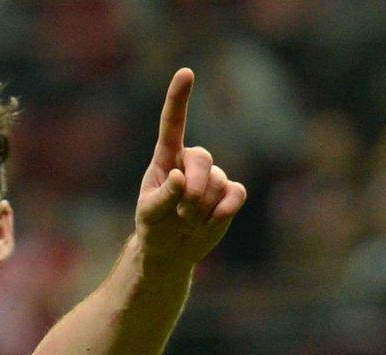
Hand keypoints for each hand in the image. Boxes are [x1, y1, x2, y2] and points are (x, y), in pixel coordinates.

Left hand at [132, 68, 246, 272]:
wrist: (170, 250)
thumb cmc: (154, 227)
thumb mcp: (149, 214)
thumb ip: (162, 196)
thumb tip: (179, 177)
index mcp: (165, 158)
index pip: (173, 124)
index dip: (179, 99)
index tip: (186, 73)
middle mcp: (190, 162)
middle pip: (202, 158)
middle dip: (192, 188)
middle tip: (181, 214)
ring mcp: (212, 176)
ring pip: (217, 180)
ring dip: (200, 207)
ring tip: (187, 221)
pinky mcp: (229, 193)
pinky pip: (236, 193)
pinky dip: (224, 209)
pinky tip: (212, 220)